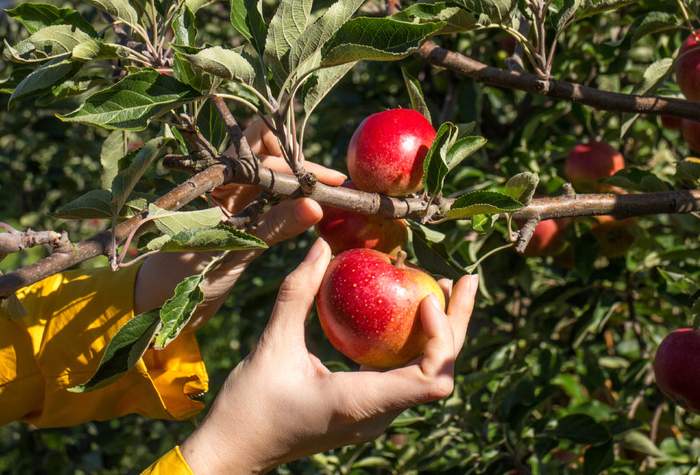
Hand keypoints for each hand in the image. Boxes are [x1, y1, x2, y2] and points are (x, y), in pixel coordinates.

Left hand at [133, 120, 345, 327]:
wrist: (155, 302)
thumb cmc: (180, 275)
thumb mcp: (232, 248)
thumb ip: (273, 226)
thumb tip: (315, 206)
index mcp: (216, 177)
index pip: (264, 151)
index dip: (300, 164)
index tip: (331, 182)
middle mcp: (225, 181)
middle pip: (271, 153)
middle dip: (302, 166)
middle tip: (334, 187)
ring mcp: (233, 200)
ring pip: (274, 178)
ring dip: (301, 186)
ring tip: (332, 199)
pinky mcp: (240, 220)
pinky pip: (272, 203)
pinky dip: (294, 205)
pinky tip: (314, 214)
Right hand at [180, 239, 477, 473]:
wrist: (234, 452)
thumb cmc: (248, 408)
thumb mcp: (271, 345)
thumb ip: (297, 293)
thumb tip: (322, 246)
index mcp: (362, 404)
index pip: (432, 379)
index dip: (443, 338)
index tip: (428, 298)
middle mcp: (377, 416)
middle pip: (439, 374)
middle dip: (457, 326)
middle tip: (465, 280)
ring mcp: (372, 417)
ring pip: (425, 377)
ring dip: (439, 335)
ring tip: (440, 290)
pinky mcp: (363, 411)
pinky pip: (403, 377)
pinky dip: (413, 345)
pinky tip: (402, 315)